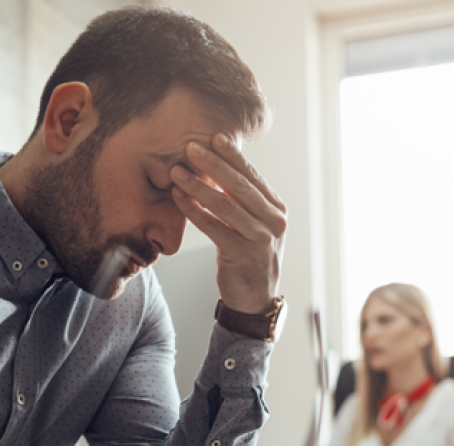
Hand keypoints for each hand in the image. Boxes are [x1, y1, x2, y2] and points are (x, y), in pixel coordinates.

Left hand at [170, 134, 286, 314]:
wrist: (255, 299)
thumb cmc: (248, 257)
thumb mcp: (252, 226)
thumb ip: (241, 203)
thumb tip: (217, 170)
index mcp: (276, 210)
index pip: (253, 177)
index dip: (233, 156)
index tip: (215, 137)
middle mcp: (274, 222)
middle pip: (240, 186)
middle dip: (214, 164)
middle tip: (191, 146)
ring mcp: (261, 239)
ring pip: (225, 205)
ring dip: (198, 186)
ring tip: (177, 171)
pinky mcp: (243, 254)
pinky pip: (214, 228)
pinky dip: (194, 211)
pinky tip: (179, 198)